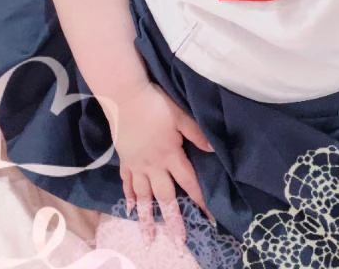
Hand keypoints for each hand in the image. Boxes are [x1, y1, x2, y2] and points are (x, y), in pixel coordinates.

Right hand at [108, 81, 214, 248]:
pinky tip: (130, 208)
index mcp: (170, 155)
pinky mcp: (125, 160)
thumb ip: (196, 134)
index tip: (209, 218)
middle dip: (173, 220)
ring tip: (149, 236)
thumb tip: (213, 150)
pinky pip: (127, 183)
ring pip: (143, 196)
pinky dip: (129, 196)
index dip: (200, 200)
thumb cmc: (155, 104)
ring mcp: (137, 164)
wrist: (125, 96)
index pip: (189, 182)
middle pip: (165, 197)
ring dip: (147, 217)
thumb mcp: (180, 115)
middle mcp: (153, 165)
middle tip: (178, 241)